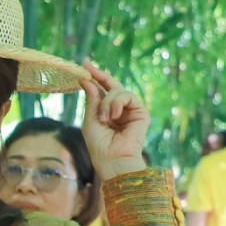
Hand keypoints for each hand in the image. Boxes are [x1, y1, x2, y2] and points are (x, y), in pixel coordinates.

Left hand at [77, 63, 148, 179]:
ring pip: (118, 91)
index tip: (84, 65)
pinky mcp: (141, 113)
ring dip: (107, 102)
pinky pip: (127, 96)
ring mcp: (131, 111)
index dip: (94, 78)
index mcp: (107, 113)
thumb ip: (91, 100)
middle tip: (88, 67)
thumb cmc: (99, 146)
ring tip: (104, 118)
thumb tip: (86, 80)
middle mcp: (120, 110)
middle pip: (112, 86)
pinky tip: (113, 116)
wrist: (113, 159)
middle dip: (100, 75)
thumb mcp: (90, 120)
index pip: (102, 91)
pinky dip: (117, 103)